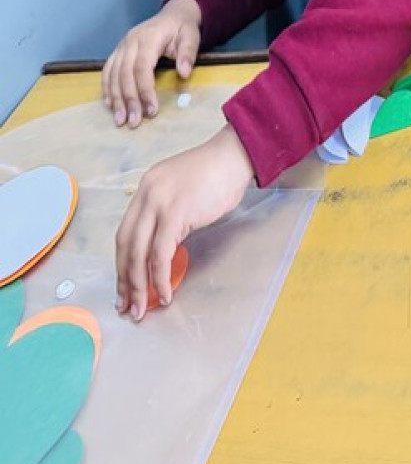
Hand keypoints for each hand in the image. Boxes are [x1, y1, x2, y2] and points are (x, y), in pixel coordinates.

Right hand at [102, 0, 201, 127]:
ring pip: (112, 75)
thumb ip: (188, 53)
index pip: (142, 68)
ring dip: (115, 99)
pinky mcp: (118, 52)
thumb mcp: (191, 37)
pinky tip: (110, 104)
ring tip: (120, 120)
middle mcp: (129, 42)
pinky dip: (107, 88)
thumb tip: (184, 73)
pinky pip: (107, 71)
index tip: (151, 110)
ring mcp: (121, 46)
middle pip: (124, 74)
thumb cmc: (182, 28)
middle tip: (133, 122)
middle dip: (128, 100)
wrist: (173, 15)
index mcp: (148, 38)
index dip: (145, 90)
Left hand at [115, 125, 254, 320]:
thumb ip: (169, 212)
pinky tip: (164, 292)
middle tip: (126, 304)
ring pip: (138, 252)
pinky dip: (159, 277)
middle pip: (125, 244)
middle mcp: (146, 195)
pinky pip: (160, 253)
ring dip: (139, 285)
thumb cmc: (217, 173)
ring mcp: (159, 203)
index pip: (125, 232)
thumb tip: (166, 245)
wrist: (235, 155)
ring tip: (141, 307)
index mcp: (146, 188)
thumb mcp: (182, 190)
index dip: (122, 262)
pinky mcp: (175, 213)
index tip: (125, 285)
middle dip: (125, 279)